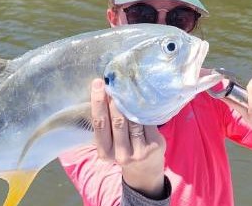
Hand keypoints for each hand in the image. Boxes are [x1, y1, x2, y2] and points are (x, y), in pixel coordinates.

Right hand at [89, 79, 165, 197]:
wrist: (144, 170)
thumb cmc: (123, 149)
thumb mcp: (110, 143)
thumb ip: (107, 124)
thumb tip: (104, 92)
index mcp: (105, 152)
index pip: (100, 124)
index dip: (98, 103)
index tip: (97, 85)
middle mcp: (121, 154)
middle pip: (117, 121)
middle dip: (113, 99)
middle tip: (111, 81)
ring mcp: (139, 151)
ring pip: (133, 120)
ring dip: (129, 101)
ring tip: (125, 85)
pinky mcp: (154, 145)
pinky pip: (147, 121)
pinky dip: (143, 108)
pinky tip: (140, 95)